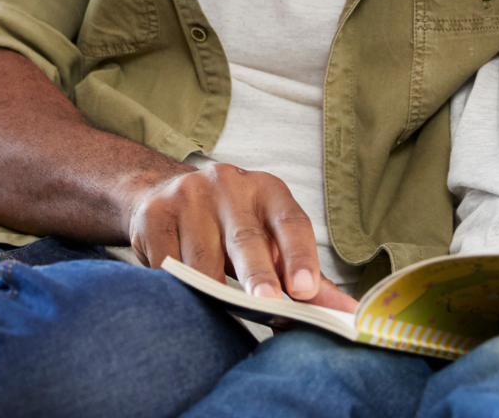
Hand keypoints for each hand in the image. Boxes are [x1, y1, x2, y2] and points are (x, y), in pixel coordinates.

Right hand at [125, 162, 356, 311]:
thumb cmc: (231, 222)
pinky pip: (166, 263)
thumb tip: (344, 313)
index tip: (307, 290)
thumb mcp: (268, 234)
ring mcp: (189, 197)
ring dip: (212, 291)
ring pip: (202, 257)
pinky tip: (182, 298)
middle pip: (247, 238)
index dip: (300, 256)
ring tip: (220, 313)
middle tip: (270, 305)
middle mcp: (230, 185)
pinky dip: (177, 287)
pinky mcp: (154, 215)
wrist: (165, 192)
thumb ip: (302, 272)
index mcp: (268, 190)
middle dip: (258, 275)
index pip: (291, 222)